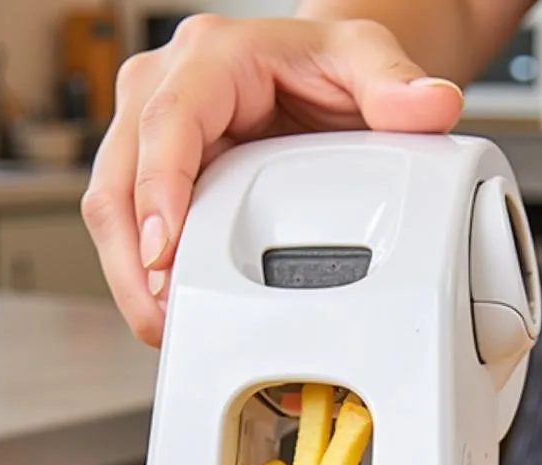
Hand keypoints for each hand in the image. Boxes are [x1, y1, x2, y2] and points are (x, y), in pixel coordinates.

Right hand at [81, 14, 463, 345]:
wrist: (308, 73)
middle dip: (132, 258)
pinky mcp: (151, 177)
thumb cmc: (322, 65)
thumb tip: (430, 107)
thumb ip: (392, 83)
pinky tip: (170, 314)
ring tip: (164, 329)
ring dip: (131, 277)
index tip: (164, 250)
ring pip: (112, 211)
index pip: (167, 124)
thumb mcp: (362, 58)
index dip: (157, 191)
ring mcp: (148, 138)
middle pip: (118, 179)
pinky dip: (145, 277)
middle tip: (162, 317)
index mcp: (208, 61)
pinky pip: (131, 230)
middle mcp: (162, 93)